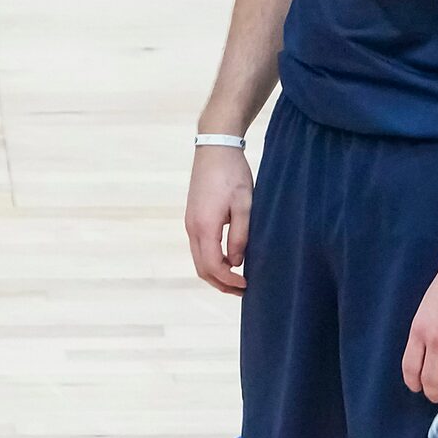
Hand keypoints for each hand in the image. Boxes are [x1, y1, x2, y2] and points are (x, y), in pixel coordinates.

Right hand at [186, 144, 253, 294]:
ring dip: (215, 273)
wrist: (214, 148)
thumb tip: (237, 262)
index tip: (246, 285)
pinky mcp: (193, 217)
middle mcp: (192, 228)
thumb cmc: (232, 174)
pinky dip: (211, 260)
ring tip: (236, 278)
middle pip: (202, 268)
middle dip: (220, 284)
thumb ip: (240, 235)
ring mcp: (190, 223)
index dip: (229, 281)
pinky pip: (199, 248)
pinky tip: (229, 259)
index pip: (214, 266)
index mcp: (205, 227)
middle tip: (242, 290)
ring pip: (198, 259)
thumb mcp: (244, 205)